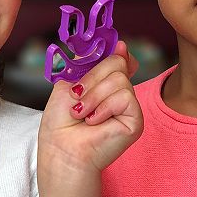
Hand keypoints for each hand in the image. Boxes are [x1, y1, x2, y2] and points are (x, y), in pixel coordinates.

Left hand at [35, 41, 142, 196]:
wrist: (61, 150)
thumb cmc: (60, 124)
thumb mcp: (69, 83)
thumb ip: (90, 63)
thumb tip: (119, 46)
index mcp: (104, 85)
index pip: (117, 58)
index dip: (115, 51)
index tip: (116, 46)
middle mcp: (120, 94)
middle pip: (116, 63)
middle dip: (91, 78)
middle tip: (76, 98)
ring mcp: (129, 107)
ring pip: (119, 79)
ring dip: (93, 96)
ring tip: (82, 114)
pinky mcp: (135, 120)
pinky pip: (125, 96)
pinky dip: (104, 107)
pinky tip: (95, 121)